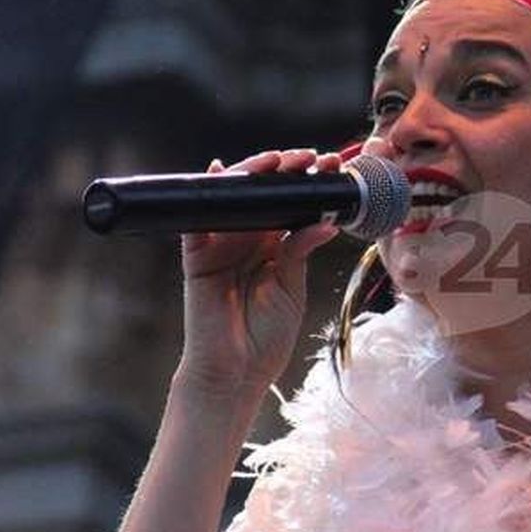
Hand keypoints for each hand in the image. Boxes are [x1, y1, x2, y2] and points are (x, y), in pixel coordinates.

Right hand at [176, 148, 342, 394]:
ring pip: (234, 198)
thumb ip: (300, 251)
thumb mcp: (291, 289)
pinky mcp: (198, 256)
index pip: (290, 205)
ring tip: (277, 160)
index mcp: (272, 247)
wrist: (236, 373)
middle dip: (286, 172)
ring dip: (253, 174)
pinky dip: (207, 193)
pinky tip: (219, 172)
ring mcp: (221, 245)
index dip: (308, 184)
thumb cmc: (265, 337)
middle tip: (310, 158)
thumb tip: (325, 220)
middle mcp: (246, 240)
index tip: (333, 167)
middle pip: (263, 194)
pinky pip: (197, 219)